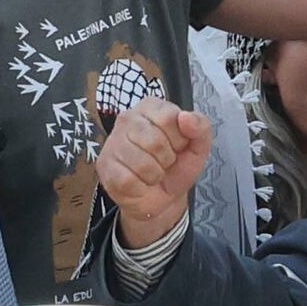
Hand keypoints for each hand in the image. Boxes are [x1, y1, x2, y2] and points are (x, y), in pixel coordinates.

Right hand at [94, 98, 214, 240]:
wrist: (162, 198)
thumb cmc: (177, 167)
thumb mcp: (197, 147)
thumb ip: (201, 127)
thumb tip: (186, 116)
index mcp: (151, 107)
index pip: (169, 117)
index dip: (179, 138)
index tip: (177, 145)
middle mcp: (128, 119)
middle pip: (154, 141)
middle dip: (167, 159)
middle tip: (164, 161)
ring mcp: (113, 142)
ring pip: (141, 163)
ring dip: (154, 175)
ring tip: (152, 172)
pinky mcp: (105, 166)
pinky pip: (128, 180)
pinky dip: (140, 187)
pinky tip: (139, 182)